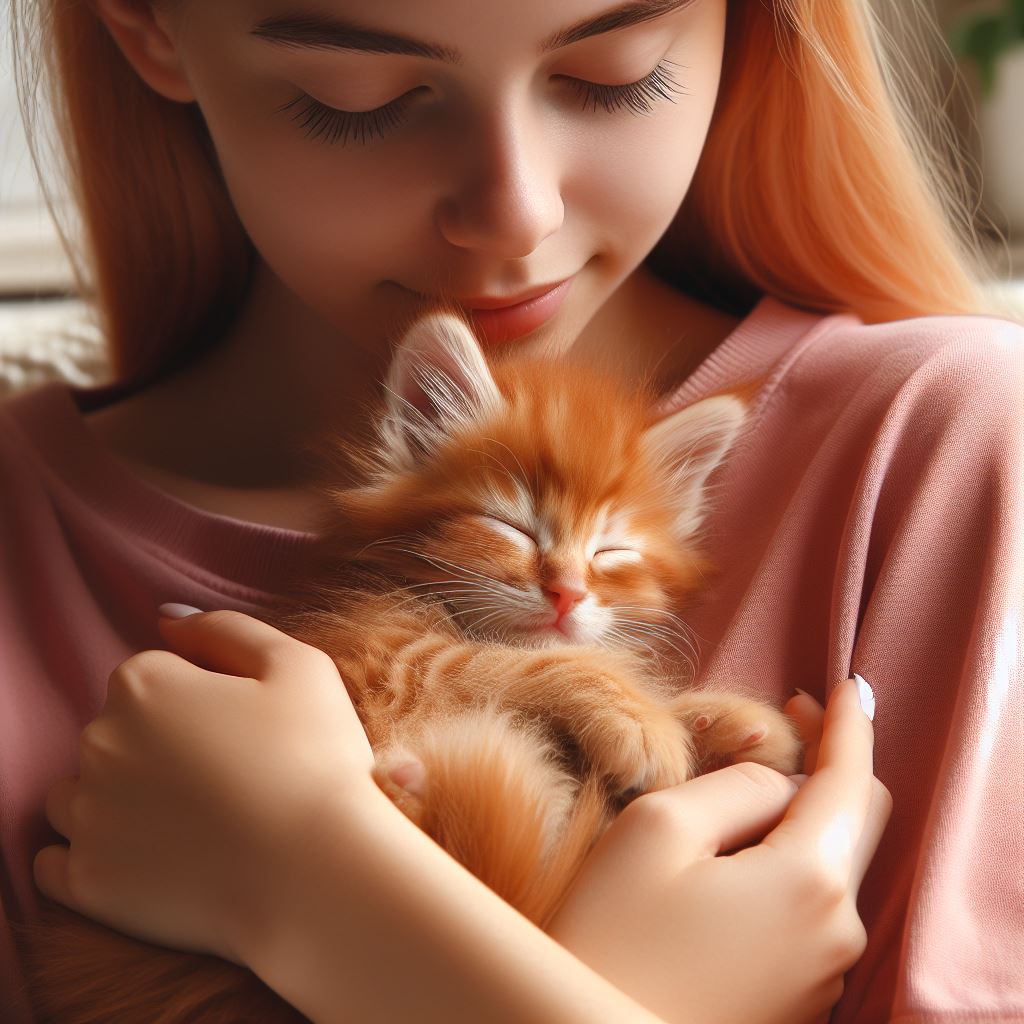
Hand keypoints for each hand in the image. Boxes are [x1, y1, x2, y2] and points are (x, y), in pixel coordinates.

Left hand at [34, 609, 376, 964]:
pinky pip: (54, 863)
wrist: (316, 871)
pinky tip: (144, 857)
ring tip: (187, 819)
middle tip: (226, 776)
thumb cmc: (314, 759)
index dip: (200, 699)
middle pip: (114, 731)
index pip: (151, 676)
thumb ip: (224, 627)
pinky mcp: (86, 884)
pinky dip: (89, 856)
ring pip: (78, 793)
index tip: (240, 729)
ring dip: (117, 798)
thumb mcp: (297, 665)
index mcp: (143, 684)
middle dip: (157, 746)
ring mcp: (85, 817)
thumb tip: (165, 617)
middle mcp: (98, 742)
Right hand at [546, 678, 891, 1023]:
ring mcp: (821, 972)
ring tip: (743, 789)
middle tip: (788, 721)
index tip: (845, 686)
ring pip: (831, 864)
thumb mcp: (657, 826)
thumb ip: (732, 784)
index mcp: (808, 880)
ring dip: (802, 815)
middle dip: (831, 763)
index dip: (848, 725)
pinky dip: (789, 862)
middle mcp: (834, 931)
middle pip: (859, 823)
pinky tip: (739, 853)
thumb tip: (779, 782)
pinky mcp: (796, 997)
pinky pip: (811, 907)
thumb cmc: (612, 936)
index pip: (852, 781)